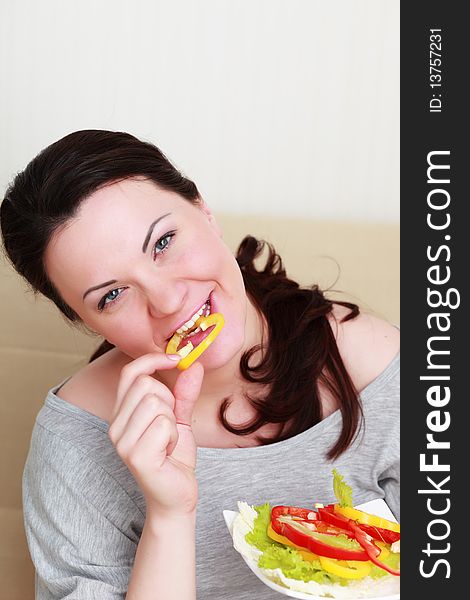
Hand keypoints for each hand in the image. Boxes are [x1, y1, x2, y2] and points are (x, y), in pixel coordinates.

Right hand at [108, 353, 203, 516]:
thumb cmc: (174, 458)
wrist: (177, 496)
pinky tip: (169, 451)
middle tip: (171, 425)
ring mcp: (122, 442)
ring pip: (155, 402)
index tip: (176, 358)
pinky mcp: (135, 455)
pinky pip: (163, 424)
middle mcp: (115, 426)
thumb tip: (193, 365)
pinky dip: (175, 435)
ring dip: (172, 420)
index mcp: (121, 414)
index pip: (129, 372)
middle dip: (169, 400)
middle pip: (146, 384)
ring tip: (169, 441)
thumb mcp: (181, 419)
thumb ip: (184, 393)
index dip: (152, 359)